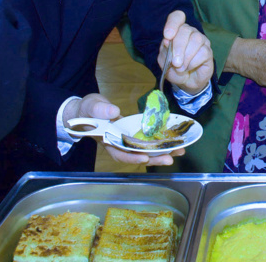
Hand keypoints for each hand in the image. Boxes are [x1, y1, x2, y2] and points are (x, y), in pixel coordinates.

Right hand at [64, 94, 183, 165]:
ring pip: (146, 149)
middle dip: (154, 158)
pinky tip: (174, 141)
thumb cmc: (86, 111)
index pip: (119, 153)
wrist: (87, 111)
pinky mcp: (135, 134)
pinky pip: (149, 139)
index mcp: (107, 141)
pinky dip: (161, 141)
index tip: (144, 157)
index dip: (132, 157)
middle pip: (137, 154)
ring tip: (179, 151)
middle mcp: (119, 144)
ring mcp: (128, 140)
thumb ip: (99, 109)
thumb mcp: (90, 107)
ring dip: (162, 151)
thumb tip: (113, 112)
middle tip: (170, 159)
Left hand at [160, 10, 213, 94]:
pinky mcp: (208, 51)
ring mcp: (201, 40)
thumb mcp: (164, 61)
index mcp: (176, 31)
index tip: (167, 36)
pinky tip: (188, 68)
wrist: (186, 82)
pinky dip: (193, 62)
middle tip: (175, 62)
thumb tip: (168, 42)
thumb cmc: (174, 69)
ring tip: (180, 67)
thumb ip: (165, 51)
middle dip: (178, 46)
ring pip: (196, 39)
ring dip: (186, 56)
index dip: (172, 23)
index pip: (177, 17)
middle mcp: (189, 32)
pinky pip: (203, 52)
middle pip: (185, 29)